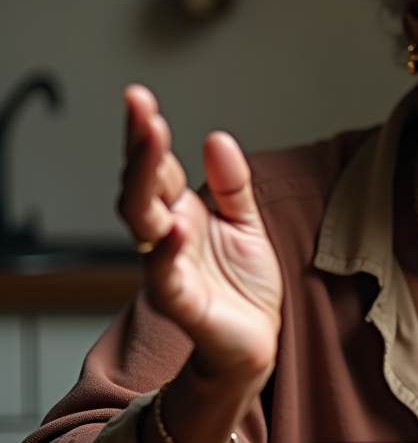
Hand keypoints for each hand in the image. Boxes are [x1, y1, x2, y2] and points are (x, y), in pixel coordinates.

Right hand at [118, 84, 282, 381]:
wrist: (254, 344)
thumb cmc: (244, 287)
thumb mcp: (246, 223)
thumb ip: (233, 184)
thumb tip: (217, 137)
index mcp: (183, 214)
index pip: (160, 168)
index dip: (147, 135)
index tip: (139, 99)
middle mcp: (168, 236)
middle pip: (143, 187)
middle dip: (140, 148)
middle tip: (141, 110)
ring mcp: (169, 267)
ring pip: (144, 222)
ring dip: (145, 184)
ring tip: (153, 144)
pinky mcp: (181, 301)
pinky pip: (165, 275)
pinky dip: (165, 252)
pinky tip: (172, 227)